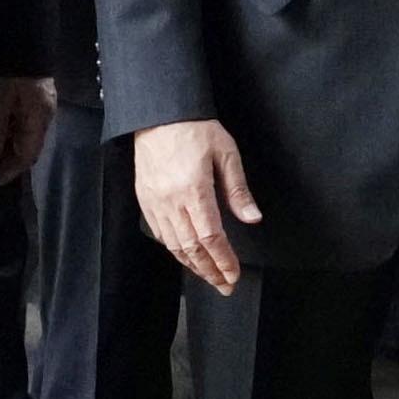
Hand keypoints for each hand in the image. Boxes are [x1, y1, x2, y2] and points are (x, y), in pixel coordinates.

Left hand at [0, 75, 57, 187]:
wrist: (23, 37)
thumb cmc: (11, 70)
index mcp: (39, 120)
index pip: (26, 157)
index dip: (6, 173)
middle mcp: (43, 117)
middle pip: (25, 149)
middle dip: (4, 164)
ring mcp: (39, 107)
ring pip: (21, 138)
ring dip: (3, 150)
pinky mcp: (32, 99)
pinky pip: (19, 125)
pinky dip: (5, 135)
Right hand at [133, 118, 260, 294]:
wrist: (158, 113)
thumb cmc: (194, 128)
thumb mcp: (226, 153)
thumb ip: (238, 189)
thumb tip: (252, 218)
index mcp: (194, 189)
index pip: (211, 237)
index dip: (223, 260)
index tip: (234, 275)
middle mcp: (172, 201)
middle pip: (192, 248)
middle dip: (210, 271)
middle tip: (225, 285)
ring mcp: (155, 202)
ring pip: (174, 245)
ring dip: (193, 265)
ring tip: (209, 276)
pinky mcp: (145, 200)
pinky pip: (160, 234)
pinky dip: (175, 250)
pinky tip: (187, 256)